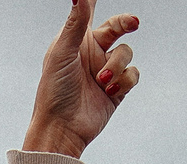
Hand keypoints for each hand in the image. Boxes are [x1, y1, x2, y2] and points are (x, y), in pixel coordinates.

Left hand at [23, 0, 139, 158]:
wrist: (62, 128)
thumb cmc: (54, 90)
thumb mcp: (63, 52)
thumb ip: (76, 22)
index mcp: (77, 40)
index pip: (88, 12)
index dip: (94, 0)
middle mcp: (93, 52)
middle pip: (118, 27)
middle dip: (126, 23)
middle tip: (133, 22)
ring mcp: (106, 69)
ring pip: (126, 52)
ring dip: (117, 66)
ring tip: (101, 80)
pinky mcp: (118, 88)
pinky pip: (132, 74)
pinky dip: (123, 80)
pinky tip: (109, 90)